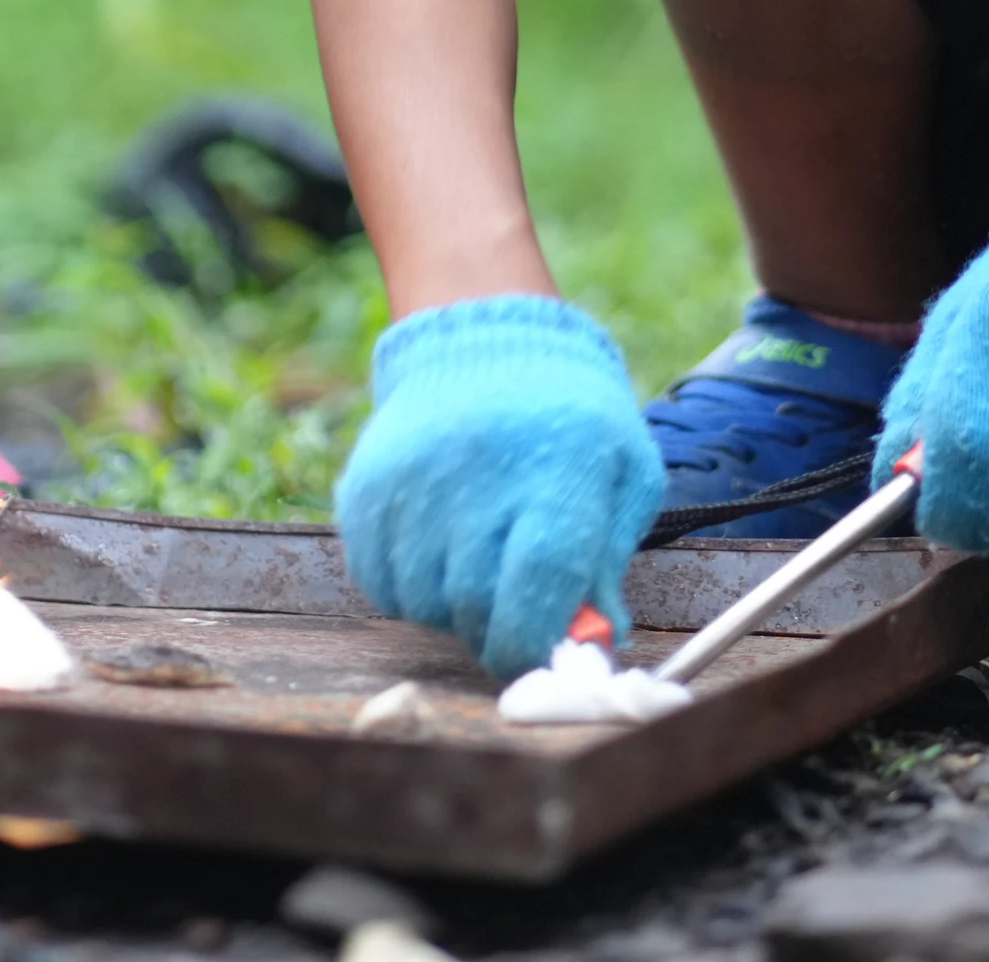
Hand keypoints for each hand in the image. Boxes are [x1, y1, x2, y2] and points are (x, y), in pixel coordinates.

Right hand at [337, 296, 662, 674]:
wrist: (486, 338)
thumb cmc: (569, 413)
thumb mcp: (621, 469)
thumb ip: (609, 555)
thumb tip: (597, 634)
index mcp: (554, 469)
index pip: (538, 587)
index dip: (537, 639)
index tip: (540, 650)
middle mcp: (475, 473)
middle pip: (474, 601)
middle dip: (495, 631)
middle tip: (510, 618)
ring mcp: (411, 479)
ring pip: (421, 598)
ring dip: (451, 608)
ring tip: (475, 565)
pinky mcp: (366, 486)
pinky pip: (377, 578)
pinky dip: (408, 587)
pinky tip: (436, 552)